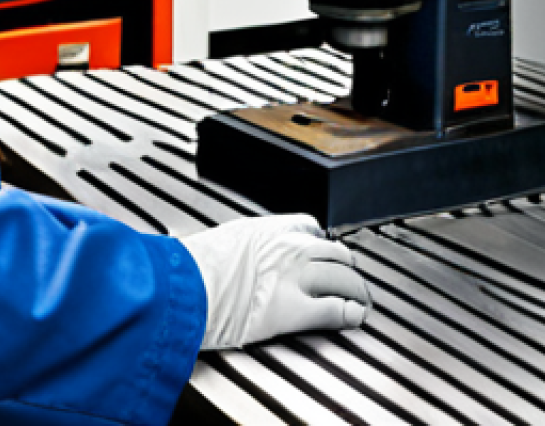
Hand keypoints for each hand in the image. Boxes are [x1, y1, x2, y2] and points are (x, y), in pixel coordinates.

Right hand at [180, 214, 370, 349]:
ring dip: (355, 290)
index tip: (324, 252)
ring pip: (342, 277)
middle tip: (351, 279)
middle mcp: (287, 246)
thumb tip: (243, 259)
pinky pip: (334, 308)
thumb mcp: (223, 241)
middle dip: (346, 266)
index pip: (311, 227)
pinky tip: (353, 317)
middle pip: (335, 251)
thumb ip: (244, 248)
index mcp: (268, 228)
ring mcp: (294, 276)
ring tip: (360, 300)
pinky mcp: (294, 310)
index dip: (322, 242)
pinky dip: (348, 313)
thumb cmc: (192, 267)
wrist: (184, 286)